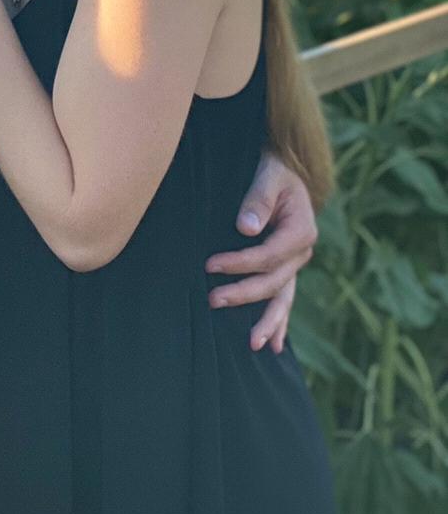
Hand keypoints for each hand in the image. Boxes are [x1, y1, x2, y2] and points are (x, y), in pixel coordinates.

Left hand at [205, 150, 315, 353]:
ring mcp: (295, 263)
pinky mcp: (286, 268)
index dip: (239, 263)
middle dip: (244, 293)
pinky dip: (280, 321)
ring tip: (253, 344)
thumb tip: (245, 228)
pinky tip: (274, 345)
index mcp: (301, 230)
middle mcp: (302, 252)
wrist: (283, 169)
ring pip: (283, 298)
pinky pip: (284, 298)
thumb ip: (258, 199)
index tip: (210, 266)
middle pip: (273, 281)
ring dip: (268, 321)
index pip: (268, 256)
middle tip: (213, 300)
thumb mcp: (267, 174)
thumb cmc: (272, 169)